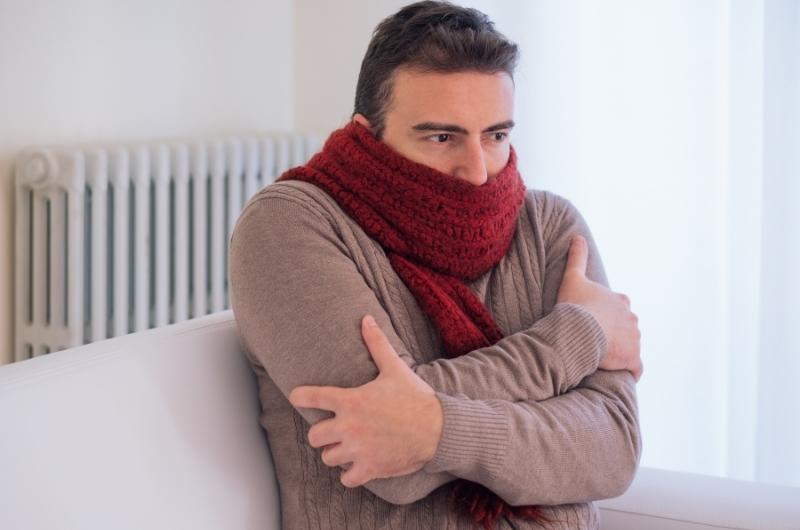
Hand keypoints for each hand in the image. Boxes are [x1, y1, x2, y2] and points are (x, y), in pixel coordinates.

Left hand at [289, 315, 442, 487]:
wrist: (438, 430)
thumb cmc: (415, 397)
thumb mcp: (394, 368)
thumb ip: (376, 344)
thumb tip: (366, 318)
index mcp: (351, 401)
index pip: (312, 398)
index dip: (299, 397)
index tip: (296, 397)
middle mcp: (349, 427)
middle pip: (314, 436)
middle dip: (321, 433)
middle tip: (333, 430)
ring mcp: (358, 450)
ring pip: (327, 458)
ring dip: (335, 453)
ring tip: (346, 447)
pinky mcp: (370, 469)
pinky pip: (346, 478)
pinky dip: (350, 473)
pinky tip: (358, 465)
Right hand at [557, 235, 642, 380]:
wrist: (580, 329)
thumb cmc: (576, 305)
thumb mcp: (573, 277)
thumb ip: (577, 257)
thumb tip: (578, 236)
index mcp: (621, 300)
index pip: (618, 308)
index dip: (606, 315)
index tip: (593, 321)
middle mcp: (632, 318)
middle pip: (626, 327)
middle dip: (615, 333)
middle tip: (595, 341)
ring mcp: (635, 339)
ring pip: (630, 346)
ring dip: (620, 351)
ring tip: (602, 358)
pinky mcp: (633, 358)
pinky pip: (635, 368)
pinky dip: (630, 370)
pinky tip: (620, 373)